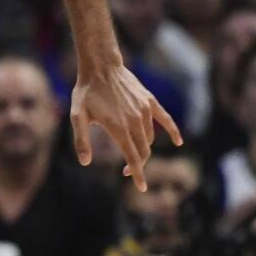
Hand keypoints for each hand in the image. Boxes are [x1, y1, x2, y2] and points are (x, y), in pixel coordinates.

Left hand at [70, 63, 182, 190]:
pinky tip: (178, 141)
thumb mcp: (77, 116)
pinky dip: (172, 131)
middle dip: (138, 164)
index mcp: (118, 128)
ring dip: (144, 149)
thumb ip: (81, 139)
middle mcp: (134, 121)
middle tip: (125, 169)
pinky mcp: (150, 101)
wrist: (100, 66)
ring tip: (132, 152)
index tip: (141, 188)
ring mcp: (144, 111)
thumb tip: (85, 162)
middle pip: (143, 151)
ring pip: (150, 138)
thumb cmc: (86, 92)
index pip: (133, 158)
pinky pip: (165, 119)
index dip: (137, 174)